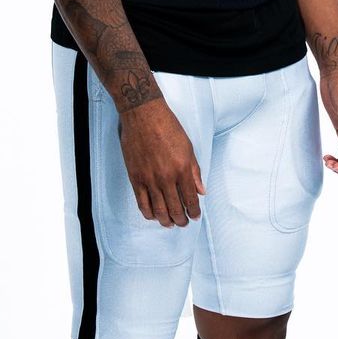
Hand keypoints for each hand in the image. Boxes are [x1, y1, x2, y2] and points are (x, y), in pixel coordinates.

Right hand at [118, 99, 205, 225]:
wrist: (143, 115)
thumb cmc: (168, 127)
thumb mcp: (188, 147)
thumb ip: (194, 172)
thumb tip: (201, 191)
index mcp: (183, 169)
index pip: (191, 200)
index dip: (194, 212)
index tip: (195, 216)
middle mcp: (167, 177)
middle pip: (175, 209)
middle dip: (181, 220)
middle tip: (183, 223)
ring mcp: (150, 179)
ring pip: (159, 210)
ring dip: (166, 221)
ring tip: (170, 223)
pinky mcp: (136, 178)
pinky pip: (142, 203)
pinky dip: (149, 213)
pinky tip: (154, 215)